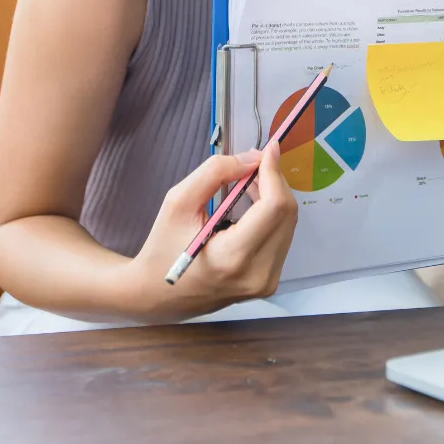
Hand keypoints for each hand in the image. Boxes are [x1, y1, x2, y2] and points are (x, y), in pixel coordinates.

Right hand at [119, 142, 298, 322]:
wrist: (155, 295)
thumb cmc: (162, 249)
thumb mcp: (178, 202)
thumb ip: (215, 173)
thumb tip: (253, 159)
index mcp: (233, 257)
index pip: (274, 207)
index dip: (274, 173)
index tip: (270, 148)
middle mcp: (257, 275)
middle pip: (286, 214)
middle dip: (274, 182)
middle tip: (254, 165)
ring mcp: (266, 282)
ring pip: (288, 225)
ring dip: (274, 198)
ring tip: (249, 185)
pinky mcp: (268, 283)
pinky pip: (281, 239)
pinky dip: (272, 217)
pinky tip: (252, 208)